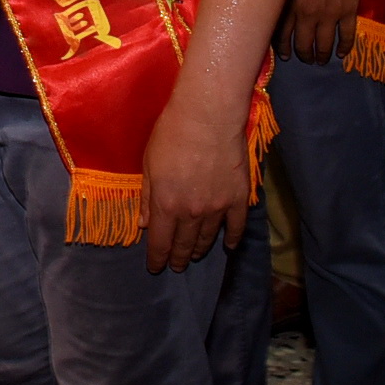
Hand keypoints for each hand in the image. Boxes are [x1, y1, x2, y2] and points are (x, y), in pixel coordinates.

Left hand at [140, 89, 249, 273]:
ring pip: (208, 237)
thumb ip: (148, 198)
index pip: (160, 242)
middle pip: (184, 244)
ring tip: (194, 255)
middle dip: (178, 258)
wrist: (208, 117)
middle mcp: (192, 212)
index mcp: (166, 204)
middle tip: (176, 266)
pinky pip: (237, 226)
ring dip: (199, 249)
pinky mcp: (239, 198)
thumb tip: (145, 225)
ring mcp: (218, 207)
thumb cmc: (170, 134)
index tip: (155, 268)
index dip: (157, 258)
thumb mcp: (148, 165)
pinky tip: (228, 245)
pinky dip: (232, 239)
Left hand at [285, 0, 368, 64]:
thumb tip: (284, 1)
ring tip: (320, 60)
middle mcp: (309, 12)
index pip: (283, 33)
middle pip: (303, 43)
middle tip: (303, 58)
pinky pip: (347, 35)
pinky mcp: (349, 9)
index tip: (283, 54)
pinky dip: (345, 47)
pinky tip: (342, 53)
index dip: (282, 47)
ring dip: (321, 55)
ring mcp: (331, 13)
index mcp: (291, 2)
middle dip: (302, 54)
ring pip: (324, 44)